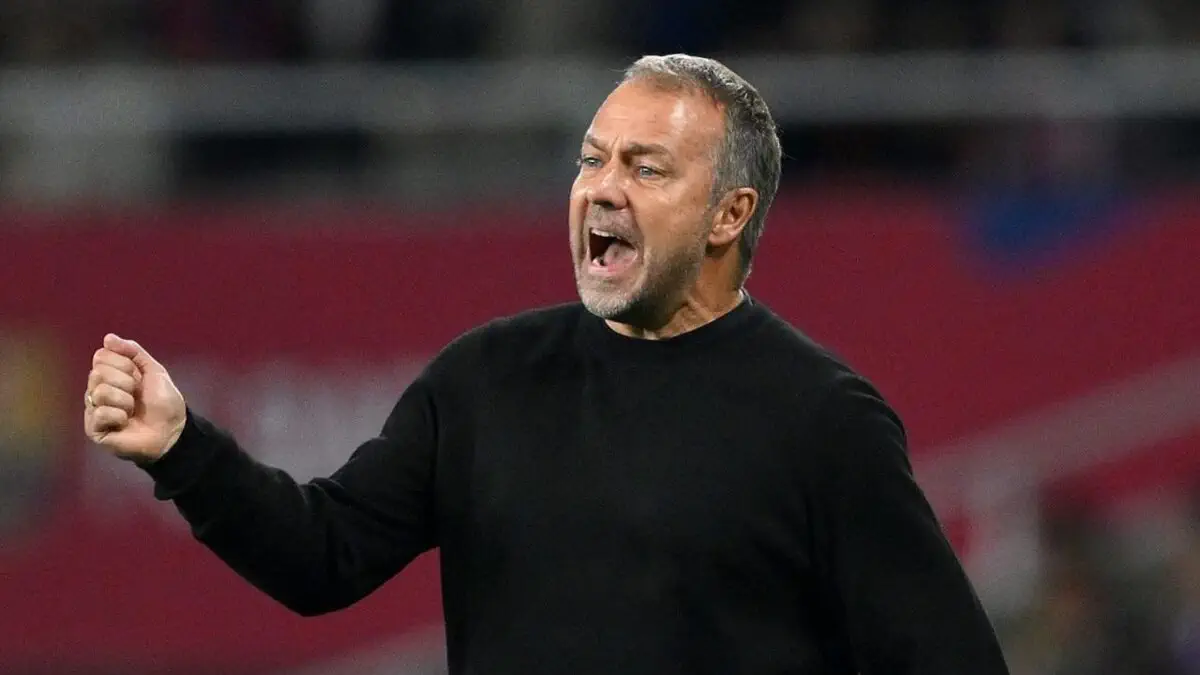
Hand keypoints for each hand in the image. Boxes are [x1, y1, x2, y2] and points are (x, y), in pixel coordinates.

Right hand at [84, 334, 186, 462]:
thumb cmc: (164, 402)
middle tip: (137, 395)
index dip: (123, 363)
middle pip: (98, 372)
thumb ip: (133, 352)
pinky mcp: (94, 429)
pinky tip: (125, 423)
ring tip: (133, 411)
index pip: (101, 356)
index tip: (137, 375)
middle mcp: (98, 389)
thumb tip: (108, 337)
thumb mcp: (153, 371)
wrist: (173, 430)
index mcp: (111, 374)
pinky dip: (118, 416)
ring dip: (124, 400)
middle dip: (125, 382)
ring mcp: (94, 409)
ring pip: (99, 391)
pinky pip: (99, 413)